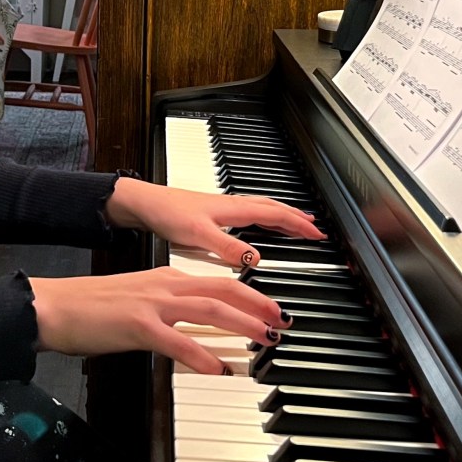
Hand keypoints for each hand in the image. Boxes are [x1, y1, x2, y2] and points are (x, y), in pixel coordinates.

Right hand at [29, 268, 290, 373]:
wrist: (54, 306)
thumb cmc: (91, 308)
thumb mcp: (138, 301)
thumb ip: (168, 312)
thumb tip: (193, 330)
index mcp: (166, 279)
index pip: (218, 282)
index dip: (250, 293)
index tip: (272, 307)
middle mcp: (165, 286)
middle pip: (223, 290)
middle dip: (258, 304)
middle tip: (282, 320)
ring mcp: (152, 305)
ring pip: (209, 310)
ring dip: (242, 324)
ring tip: (265, 339)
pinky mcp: (136, 326)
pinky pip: (177, 341)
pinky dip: (201, 355)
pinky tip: (219, 368)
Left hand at [104, 178, 325, 266]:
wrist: (144, 204)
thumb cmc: (167, 213)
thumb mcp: (198, 234)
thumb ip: (228, 247)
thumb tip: (256, 258)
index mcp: (234, 209)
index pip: (275, 215)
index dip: (298, 225)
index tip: (318, 234)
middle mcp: (232, 205)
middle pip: (274, 208)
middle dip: (297, 218)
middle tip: (316, 228)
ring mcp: (224, 207)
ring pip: (262, 207)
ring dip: (282, 215)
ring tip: (296, 223)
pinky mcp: (214, 212)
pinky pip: (250, 212)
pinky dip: (264, 217)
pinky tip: (259, 225)